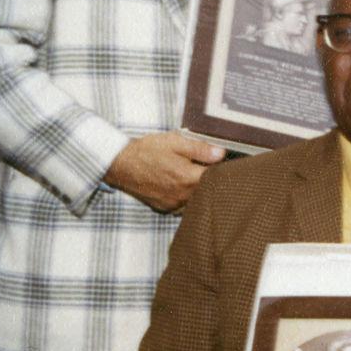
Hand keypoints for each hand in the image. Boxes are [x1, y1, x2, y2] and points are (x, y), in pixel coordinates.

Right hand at [104, 131, 225, 212]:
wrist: (121, 165)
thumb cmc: (147, 151)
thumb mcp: (175, 142)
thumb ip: (200, 149)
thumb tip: (222, 154)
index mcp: (188, 178)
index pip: (218, 178)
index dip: (224, 171)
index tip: (229, 164)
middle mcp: (183, 195)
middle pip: (209, 192)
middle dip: (215, 182)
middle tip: (215, 170)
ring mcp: (174, 204)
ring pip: (198, 200)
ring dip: (202, 192)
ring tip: (198, 177)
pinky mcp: (166, 208)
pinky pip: (185, 206)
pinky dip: (189, 198)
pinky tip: (185, 187)